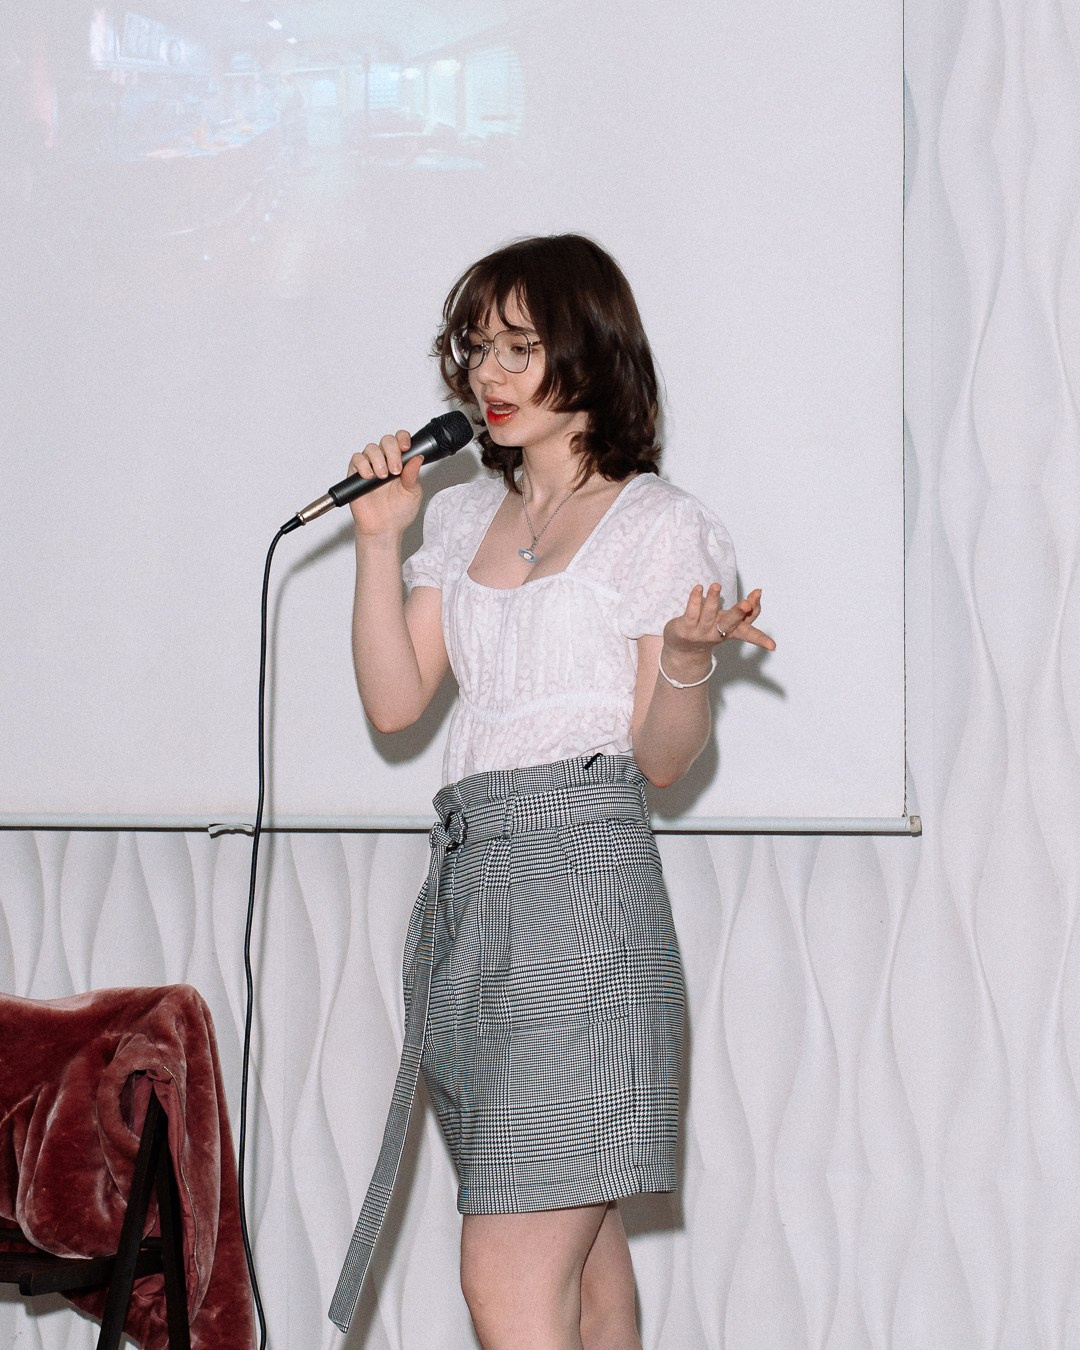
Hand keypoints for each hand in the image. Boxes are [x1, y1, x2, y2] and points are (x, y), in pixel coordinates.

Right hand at [347, 430, 424, 536]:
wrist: (383, 528)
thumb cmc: (399, 512)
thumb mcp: (412, 493)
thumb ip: (413, 475)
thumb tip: (418, 457)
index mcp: (401, 462)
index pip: (401, 440)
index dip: (403, 438)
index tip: (406, 447)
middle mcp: (386, 461)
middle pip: (386, 441)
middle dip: (392, 451)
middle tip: (395, 469)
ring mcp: (370, 466)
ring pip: (371, 448)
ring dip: (378, 460)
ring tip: (383, 477)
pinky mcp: (356, 474)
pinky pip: (357, 459)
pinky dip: (363, 465)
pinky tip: (370, 477)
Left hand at [661, 585, 775, 680]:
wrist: (683, 649)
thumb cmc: (710, 629)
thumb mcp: (729, 622)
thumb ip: (745, 610)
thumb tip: (759, 592)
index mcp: (731, 632)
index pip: (749, 633)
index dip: (761, 638)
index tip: (772, 646)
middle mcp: (717, 633)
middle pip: (730, 624)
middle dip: (738, 613)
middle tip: (745, 604)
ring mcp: (701, 632)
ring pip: (709, 615)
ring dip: (713, 599)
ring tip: (717, 585)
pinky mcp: (686, 628)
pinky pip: (691, 613)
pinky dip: (695, 600)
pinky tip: (698, 588)